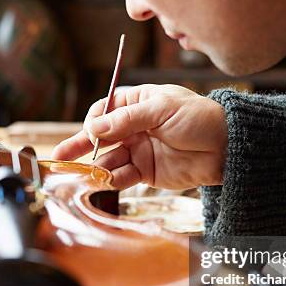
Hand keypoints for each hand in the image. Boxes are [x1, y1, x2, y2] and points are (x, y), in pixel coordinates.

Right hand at [51, 84, 227, 189]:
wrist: (226, 148)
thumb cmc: (199, 118)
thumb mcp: (162, 109)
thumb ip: (126, 119)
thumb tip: (93, 127)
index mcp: (137, 104)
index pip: (104, 110)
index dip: (94, 121)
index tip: (91, 131)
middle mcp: (134, 128)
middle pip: (100, 137)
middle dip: (80, 146)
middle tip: (59, 156)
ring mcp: (138, 151)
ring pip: (109, 159)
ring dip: (96, 166)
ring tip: (84, 173)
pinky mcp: (145, 172)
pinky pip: (123, 176)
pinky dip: (112, 179)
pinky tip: (104, 180)